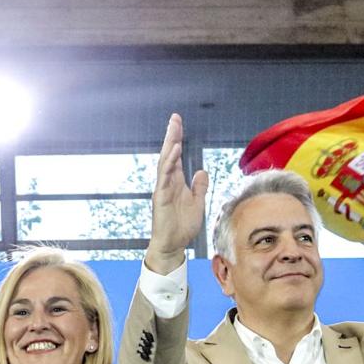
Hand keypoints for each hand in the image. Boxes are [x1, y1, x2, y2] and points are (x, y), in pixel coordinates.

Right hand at [147, 114, 208, 273]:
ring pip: (165, 163)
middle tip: (174, 118)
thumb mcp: (197, 203)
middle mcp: (167, 183)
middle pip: (168, 154)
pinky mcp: (161, 199)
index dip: (177, 139)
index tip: (178, 122)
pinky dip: (169, 164)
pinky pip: (164, 178)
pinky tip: (174, 152)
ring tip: (174, 130)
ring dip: (169, 145)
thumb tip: (202, 171)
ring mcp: (162, 190)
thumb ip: (199, 187)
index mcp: (176, 182)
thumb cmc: (182, 226)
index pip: (175, 156)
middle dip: (171, 136)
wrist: (173, 245)